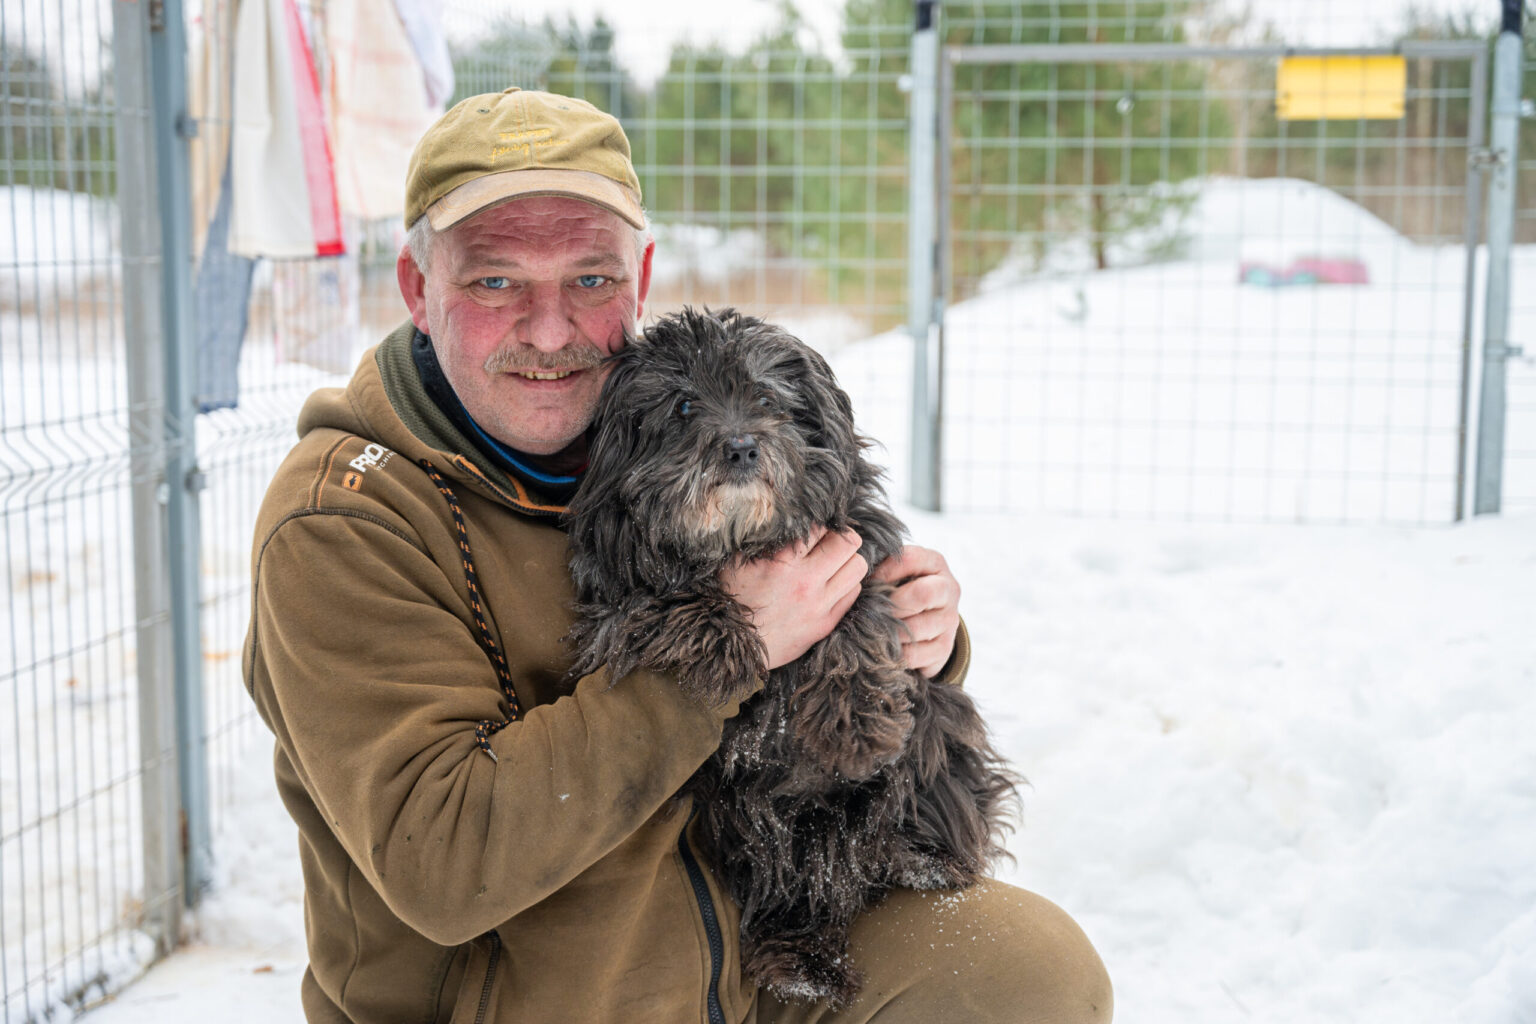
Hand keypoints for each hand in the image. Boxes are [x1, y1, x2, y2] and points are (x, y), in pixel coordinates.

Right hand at [720, 526, 866, 669]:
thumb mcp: (736, 561)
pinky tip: (829, 585)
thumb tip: (777, 515)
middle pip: (849, 543)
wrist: (733, 645)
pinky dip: (846, 585)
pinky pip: (853, 593)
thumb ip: (759, 538)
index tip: (812, 530)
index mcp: (783, 563)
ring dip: (847, 561)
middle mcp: (806, 583)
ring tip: (831, 564)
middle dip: (840, 537)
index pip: (821, 527)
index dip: (818, 525)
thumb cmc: (731, 599)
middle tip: (828, 542)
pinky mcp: (825, 624)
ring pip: (857, 568)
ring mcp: (819, 606)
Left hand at [871, 545, 959, 677]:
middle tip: (870, 612)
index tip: (867, 583)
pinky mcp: (945, 648)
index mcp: (936, 563)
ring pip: (917, 629)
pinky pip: (915, 655)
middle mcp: (949, 589)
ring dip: (889, 632)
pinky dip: (894, 654)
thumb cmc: (903, 588)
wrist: (928, 618)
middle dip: (890, 605)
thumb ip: (882, 569)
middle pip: (922, 594)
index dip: (884, 572)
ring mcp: (950, 620)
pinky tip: (883, 648)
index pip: (910, 559)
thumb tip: (856, 581)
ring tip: (872, 631)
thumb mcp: (897, 572)